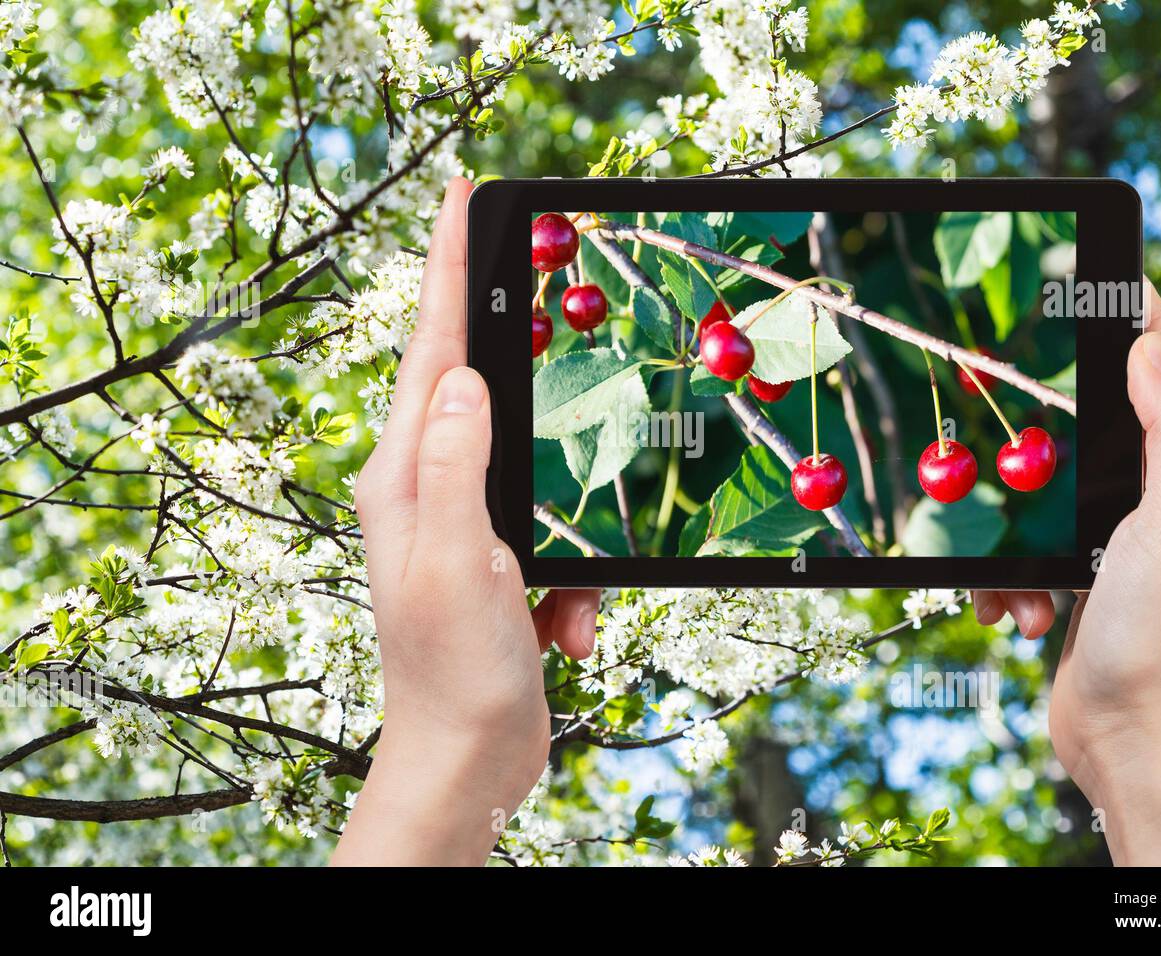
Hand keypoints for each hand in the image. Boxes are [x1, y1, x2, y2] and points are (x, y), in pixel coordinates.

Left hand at [331, 178, 599, 865]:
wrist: (468, 760)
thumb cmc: (450, 670)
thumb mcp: (458, 559)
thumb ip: (459, 461)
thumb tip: (463, 375)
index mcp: (405, 473)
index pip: (430, 347)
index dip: (445, 265)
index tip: (460, 192)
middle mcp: (430, 486)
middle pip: (489, 396)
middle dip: (536, 391)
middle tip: (565, 353)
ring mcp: (468, 524)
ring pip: (544, 474)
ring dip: (572, 536)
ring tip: (561, 610)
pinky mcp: (504, 561)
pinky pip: (562, 540)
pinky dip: (577, 585)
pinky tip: (565, 633)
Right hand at [974, 280, 1160, 864]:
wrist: (1130, 736)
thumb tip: (1148, 343)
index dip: (1135, 310)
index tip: (1084, 272)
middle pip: (1103, 411)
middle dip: (1045, 425)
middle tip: (1003, 409)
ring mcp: (1127, 531)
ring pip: (1050, 481)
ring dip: (1017, 525)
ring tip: (1020, 574)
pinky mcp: (1087, 568)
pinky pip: (1030, 540)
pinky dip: (1012, 571)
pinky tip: (1018, 609)